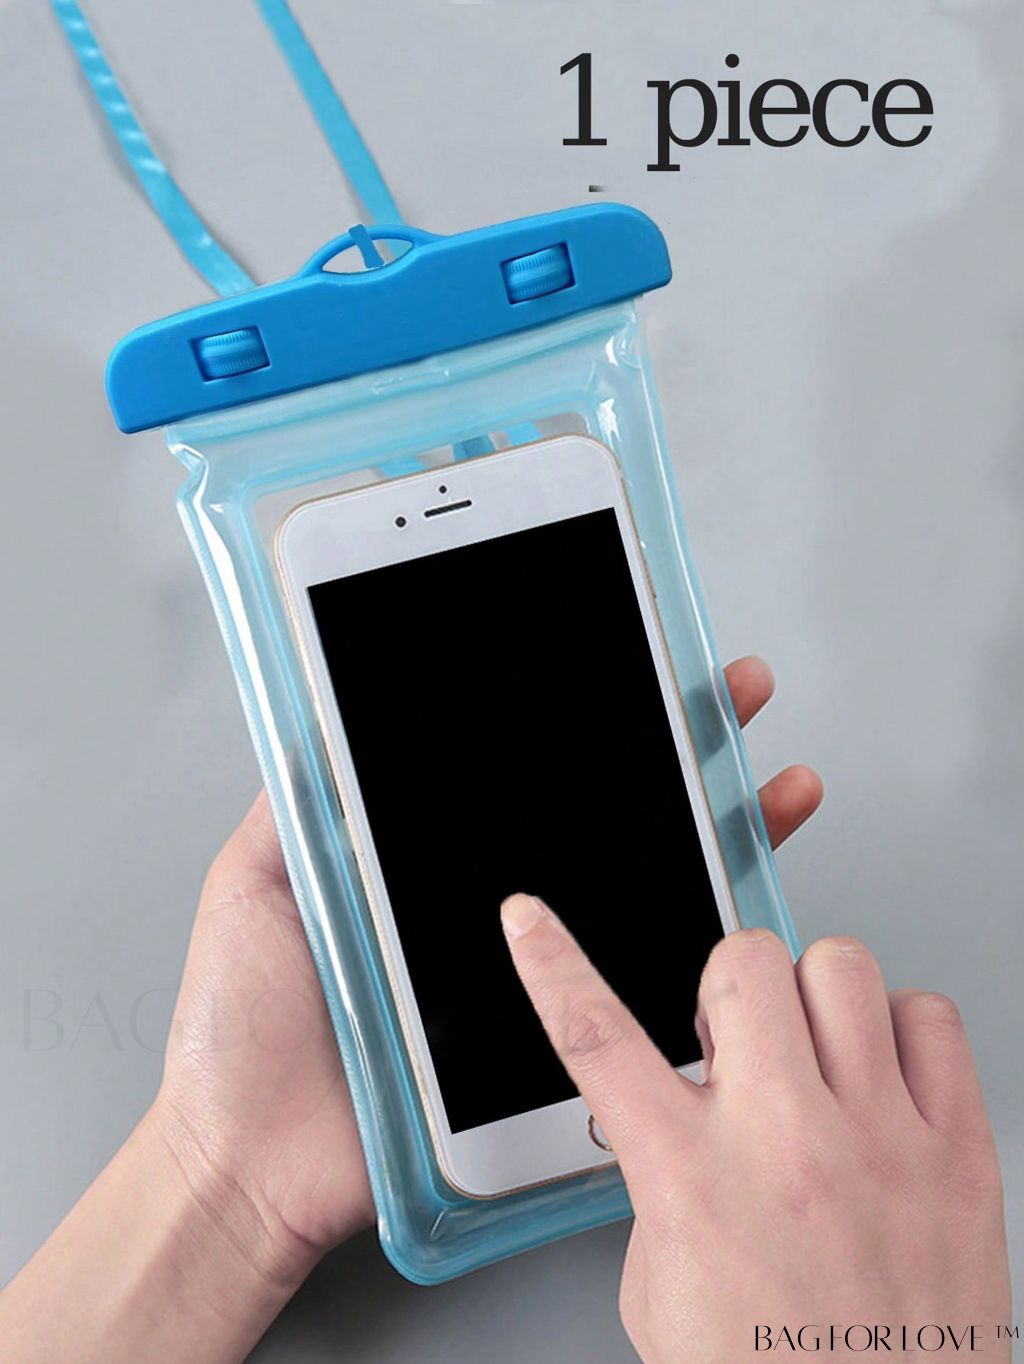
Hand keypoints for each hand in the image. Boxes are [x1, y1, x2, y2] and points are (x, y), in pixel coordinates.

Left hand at [151, 655, 818, 1283]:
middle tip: (728, 692)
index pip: (524, 775)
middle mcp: (494, 911)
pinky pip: (636, 989)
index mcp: (432, 867)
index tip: (626, 662)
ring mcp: (530, 972)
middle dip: (676, 751)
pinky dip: (702, 946)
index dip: (577, 721)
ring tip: (766, 777)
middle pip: (602, 820)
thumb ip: (294, 810)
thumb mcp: (253, 888)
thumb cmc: (240, 1033)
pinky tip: (745, 890)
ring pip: (641, 890)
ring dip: (714, 829)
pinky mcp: (550, 1040)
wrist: (253, 1168)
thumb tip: (324, 714)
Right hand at [500, 915, 1009, 1355]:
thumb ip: (659, 1180)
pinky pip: (931, 1016)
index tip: (526, 919)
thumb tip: (675, 1113)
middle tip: (741, 1039)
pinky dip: (902, 1027)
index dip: (550, 965)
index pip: (596, 1038)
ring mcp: (880, 1141)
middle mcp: (784, 1144)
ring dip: (813, 997)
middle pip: (741, 962)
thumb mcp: (661, 1288)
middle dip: (729, 985)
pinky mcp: (958, 1154)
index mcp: (692, 1180)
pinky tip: (884, 1076)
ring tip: (816, 1055)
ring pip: (840, 965)